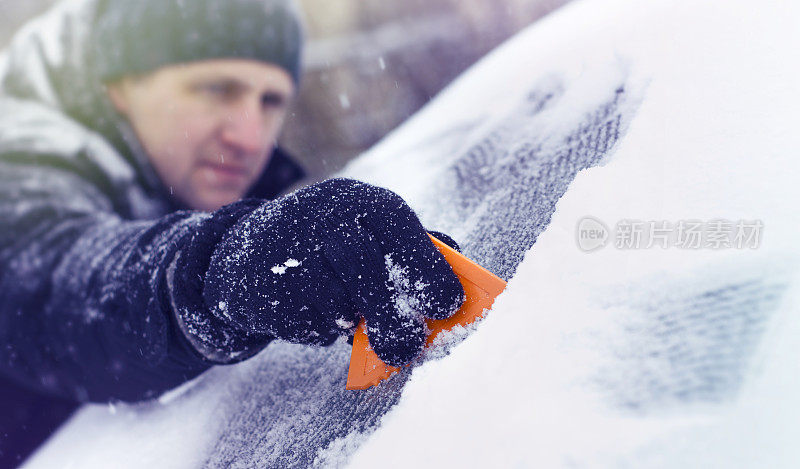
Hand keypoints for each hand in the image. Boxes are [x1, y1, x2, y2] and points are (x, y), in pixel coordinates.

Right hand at [200, 178, 464, 365]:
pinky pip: (308, 323)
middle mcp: (323, 216)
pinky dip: (319, 329)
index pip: (398, 227)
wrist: (251, 252)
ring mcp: (289, 249)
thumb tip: (459, 266)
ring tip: (346, 312)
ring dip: (349, 320)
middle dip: (390, 313)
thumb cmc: (332, 245)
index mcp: (360, 201)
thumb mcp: (371, 233)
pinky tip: (310, 308)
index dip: (427, 268)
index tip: (447, 305)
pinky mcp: (266, 285)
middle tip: (409, 346)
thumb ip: (416, 247)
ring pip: (335, 302)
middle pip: (363, 266)